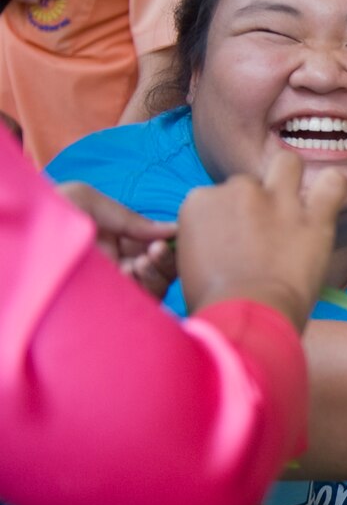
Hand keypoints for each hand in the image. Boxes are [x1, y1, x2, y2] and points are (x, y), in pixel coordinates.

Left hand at [56, 181, 176, 296]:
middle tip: (156, 249)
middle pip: (160, 266)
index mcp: (115, 239)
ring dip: (157, 272)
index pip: (155, 243)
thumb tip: (172, 229)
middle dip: (166, 259)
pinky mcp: (106, 304)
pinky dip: (144, 286)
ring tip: (143, 260)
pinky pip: (140, 301)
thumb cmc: (45, 215)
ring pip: (155, 284)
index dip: (168, 240)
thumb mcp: (87, 200)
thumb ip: (130, 216)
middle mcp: (117, 263)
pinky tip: (131, 272)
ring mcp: (112, 285)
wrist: (17, 241)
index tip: (170, 235)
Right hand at [176, 150, 346, 329]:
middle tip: (264, 237)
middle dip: (256, 204)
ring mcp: (278, 200)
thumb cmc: (215, 304)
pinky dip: (334, 189)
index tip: (233, 244)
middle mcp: (238, 191)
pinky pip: (334, 183)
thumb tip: (221, 240)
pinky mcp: (314, 216)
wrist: (247, 318)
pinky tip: (328, 203)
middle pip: (250, 184)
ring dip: (291, 180)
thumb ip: (203, 239)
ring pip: (287, 165)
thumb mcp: (188, 265)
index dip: (228, 220)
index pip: (218, 196)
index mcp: (200, 201)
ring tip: (295, 209)